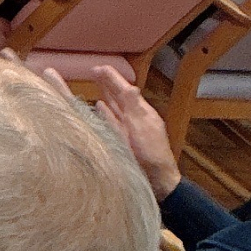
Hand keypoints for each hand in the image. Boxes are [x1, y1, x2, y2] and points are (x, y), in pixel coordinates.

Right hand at [74, 61, 180, 200]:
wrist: (157, 182)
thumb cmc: (152, 155)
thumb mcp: (144, 128)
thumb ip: (135, 107)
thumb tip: (130, 86)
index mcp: (142, 113)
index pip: (124, 90)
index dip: (112, 78)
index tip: (97, 67)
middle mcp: (134, 119)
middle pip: (118, 96)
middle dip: (106, 83)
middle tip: (93, 70)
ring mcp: (128, 130)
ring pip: (113, 107)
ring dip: (104, 95)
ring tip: (94, 84)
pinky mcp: (121, 141)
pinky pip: (110, 121)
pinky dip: (104, 112)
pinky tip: (98, 107)